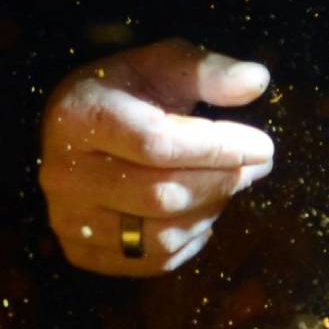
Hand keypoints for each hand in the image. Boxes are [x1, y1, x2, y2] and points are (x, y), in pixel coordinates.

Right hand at [39, 38, 272, 277]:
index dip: (216, 149)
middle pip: (160, 196)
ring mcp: (68, 220)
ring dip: (209, 211)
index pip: (156, 144)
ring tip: (226, 184)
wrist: (76, 131)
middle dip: (222, 182)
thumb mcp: (161, 66)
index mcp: (80, 118)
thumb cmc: (126, 94)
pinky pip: (153, 262)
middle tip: (257, 167)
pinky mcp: (82, 251)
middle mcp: (64, 175)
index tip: (263, 146)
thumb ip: (208, 71)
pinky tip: (200, 211)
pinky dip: (191, 240)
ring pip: (161, 236)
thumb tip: (257, 79)